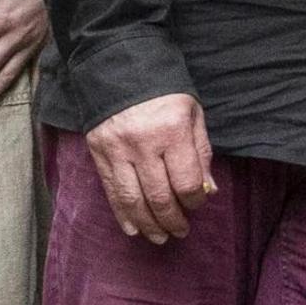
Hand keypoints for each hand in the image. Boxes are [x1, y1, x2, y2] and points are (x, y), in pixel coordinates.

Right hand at [85, 92, 215, 243]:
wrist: (118, 67)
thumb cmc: (163, 92)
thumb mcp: (193, 114)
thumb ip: (201, 152)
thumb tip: (207, 190)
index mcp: (172, 131)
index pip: (186, 182)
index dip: (195, 200)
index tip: (197, 203)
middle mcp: (143, 144)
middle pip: (160, 196)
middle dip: (173, 219)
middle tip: (180, 231)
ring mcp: (117, 150)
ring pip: (133, 199)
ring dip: (148, 224)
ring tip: (158, 237)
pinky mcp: (98, 152)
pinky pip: (111, 190)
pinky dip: (122, 213)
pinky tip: (132, 228)